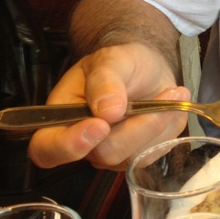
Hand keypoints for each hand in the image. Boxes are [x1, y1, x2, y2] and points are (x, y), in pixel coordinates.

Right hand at [28, 42, 191, 171]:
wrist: (146, 70)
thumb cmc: (120, 63)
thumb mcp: (111, 59)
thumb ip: (104, 81)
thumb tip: (107, 111)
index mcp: (60, 120)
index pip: (48, 149)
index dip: (69, 145)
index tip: (100, 125)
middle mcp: (83, 145)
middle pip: (104, 153)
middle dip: (137, 126)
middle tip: (164, 94)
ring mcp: (111, 156)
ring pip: (134, 156)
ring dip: (158, 123)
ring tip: (171, 92)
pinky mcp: (137, 158)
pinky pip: (155, 153)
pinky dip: (168, 126)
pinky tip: (171, 104)